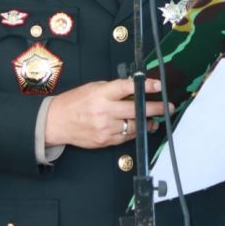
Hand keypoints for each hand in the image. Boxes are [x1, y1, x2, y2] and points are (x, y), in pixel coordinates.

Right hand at [45, 78, 170, 148]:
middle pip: (136, 109)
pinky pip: (126, 137)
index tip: (158, 85)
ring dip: (148, 122)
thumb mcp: (93, 88)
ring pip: (134, 126)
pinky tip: (140, 128)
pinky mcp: (105, 140)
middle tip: (167, 107)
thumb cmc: (74, 102)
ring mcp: (105, 128)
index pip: (127, 87)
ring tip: (155, 119)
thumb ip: (113, 88)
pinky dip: (135, 132)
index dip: (145, 86)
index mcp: (101, 94)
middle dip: (155, 108)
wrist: (56, 122)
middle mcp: (104, 111)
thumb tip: (134, 88)